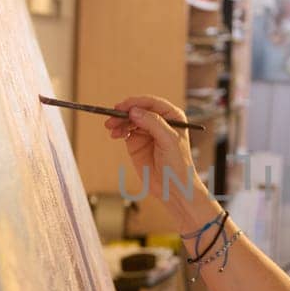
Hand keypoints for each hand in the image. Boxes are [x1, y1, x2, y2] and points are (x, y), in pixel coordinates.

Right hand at [104, 95, 211, 225]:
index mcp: (172, 116)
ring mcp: (147, 131)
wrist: (172, 187)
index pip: (152, 103)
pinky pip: (125, 130)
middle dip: (124, 112)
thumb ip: (153, 123)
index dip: (136, 103)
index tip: (123, 106)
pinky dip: (118, 130)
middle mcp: (159, 121)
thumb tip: (134, 111)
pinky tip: (114, 134)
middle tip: (112, 117)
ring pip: (129, 119)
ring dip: (119, 121)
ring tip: (110, 127)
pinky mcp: (137, 142)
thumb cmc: (178, 165)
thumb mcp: (168, 141)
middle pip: (138, 110)